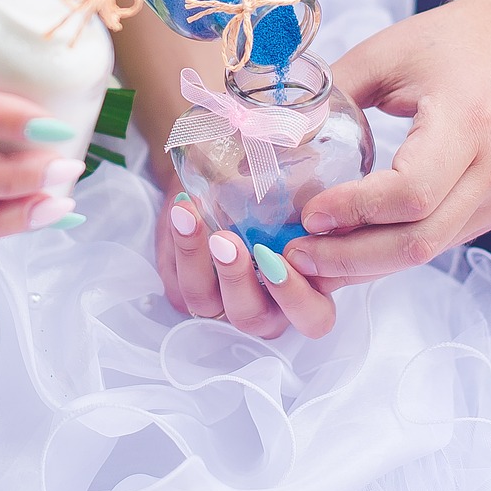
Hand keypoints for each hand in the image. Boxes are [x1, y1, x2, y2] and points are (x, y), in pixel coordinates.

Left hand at [153, 190, 343, 338]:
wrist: (230, 175)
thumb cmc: (280, 189)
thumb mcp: (304, 188)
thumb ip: (313, 194)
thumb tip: (314, 171)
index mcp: (307, 292)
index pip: (312, 318)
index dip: (297, 295)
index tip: (286, 255)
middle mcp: (266, 307)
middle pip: (253, 319)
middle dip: (237, 280)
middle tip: (227, 241)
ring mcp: (220, 300)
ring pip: (205, 303)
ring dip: (196, 260)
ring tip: (190, 216)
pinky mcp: (186, 290)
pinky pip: (176, 282)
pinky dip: (176, 245)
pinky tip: (182, 210)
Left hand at [284, 0, 490, 281]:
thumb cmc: (459, 38)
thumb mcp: (388, 52)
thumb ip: (332, 92)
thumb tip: (271, 132)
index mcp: (469, 121)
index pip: (411, 193)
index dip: (354, 211)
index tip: (307, 212)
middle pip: (418, 241)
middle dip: (350, 259)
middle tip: (294, 255)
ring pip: (429, 251)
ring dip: (367, 264)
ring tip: (311, 258)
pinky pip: (441, 240)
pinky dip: (392, 249)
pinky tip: (351, 244)